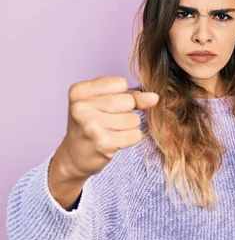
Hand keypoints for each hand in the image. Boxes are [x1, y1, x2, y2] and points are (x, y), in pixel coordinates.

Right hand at [49, 76, 157, 207]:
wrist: (75, 156)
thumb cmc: (93, 123)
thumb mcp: (105, 102)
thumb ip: (132, 96)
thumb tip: (154, 97)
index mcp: (78, 91)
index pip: (121, 83)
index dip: (122, 94)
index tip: (106, 105)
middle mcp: (80, 107)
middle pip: (128, 101)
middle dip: (126, 111)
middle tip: (108, 121)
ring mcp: (91, 125)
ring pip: (134, 119)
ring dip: (129, 127)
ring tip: (110, 131)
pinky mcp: (103, 143)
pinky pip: (135, 135)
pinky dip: (130, 139)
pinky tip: (114, 142)